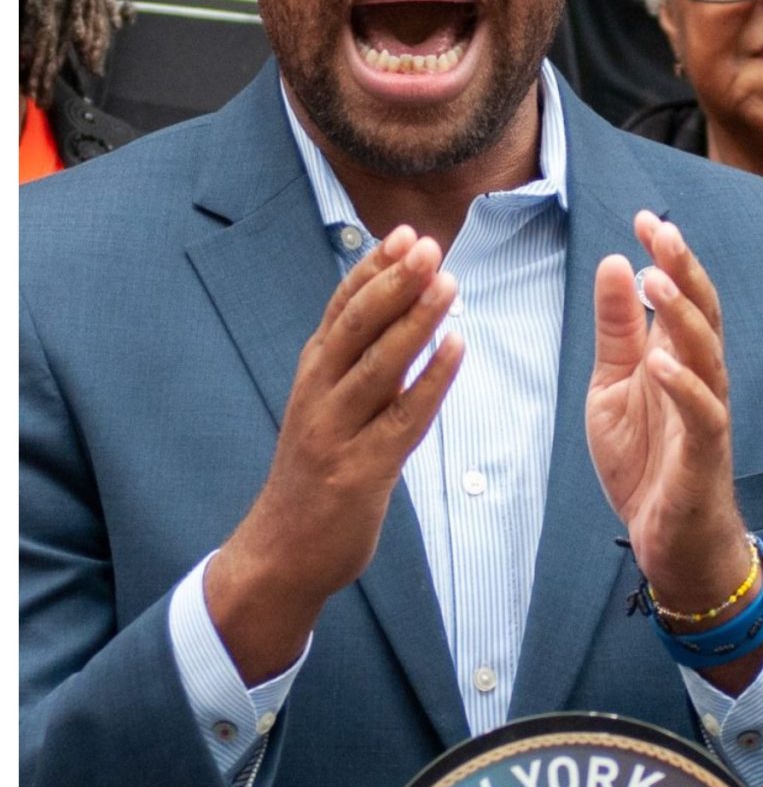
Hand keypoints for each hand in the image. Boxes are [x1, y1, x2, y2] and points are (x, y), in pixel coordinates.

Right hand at [210, 226, 462, 681]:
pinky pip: (403, 417)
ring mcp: (336, 432)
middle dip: (393, 282)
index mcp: (311, 376)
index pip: (339, 310)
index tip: (405, 234)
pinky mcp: (361, 470)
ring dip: (414, 320)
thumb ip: (352, 364)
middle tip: (429, 245)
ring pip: (378, 365)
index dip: (372, 269)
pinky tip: (457, 348)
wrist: (282, 553)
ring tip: (449, 283)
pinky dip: (431, 380)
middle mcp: (317, 395)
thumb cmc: (314, 473)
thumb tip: (393, 311)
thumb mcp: (325, 407)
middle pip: (355, 327)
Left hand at [588, 211, 745, 610]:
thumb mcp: (611, 386)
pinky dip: (684, 386)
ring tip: (656, 281)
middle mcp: (698, 376)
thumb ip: (616, 331)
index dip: (665, 256)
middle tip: (661, 231)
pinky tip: (661, 362)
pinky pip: (703, 412)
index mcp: (674, 356)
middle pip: (701, 313)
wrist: (669, 537)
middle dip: (683, 270)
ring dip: (682, 316)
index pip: (678, 295)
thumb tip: (616, 264)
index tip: (643, 218)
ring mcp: (706, 411)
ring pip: (706, 353)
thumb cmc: (645, 461)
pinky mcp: (706, 451)